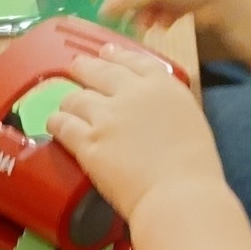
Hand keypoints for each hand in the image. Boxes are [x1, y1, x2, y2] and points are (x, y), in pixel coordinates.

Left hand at [47, 43, 223, 219]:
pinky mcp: (87, 142)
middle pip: (99, 71)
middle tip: (76, 68)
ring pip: (76, 98)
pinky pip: (63, 125)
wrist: (179, 195)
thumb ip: (168, 110)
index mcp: (163, 87)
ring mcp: (106, 117)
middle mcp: (132, 94)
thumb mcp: (191, 122)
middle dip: (84, 68)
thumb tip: (154, 115)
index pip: (134, 61)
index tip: (106, 54)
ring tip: (65, 106)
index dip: (116, 56)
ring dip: (69, 102)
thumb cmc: (195, 169)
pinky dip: (57, 123)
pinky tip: (55, 124)